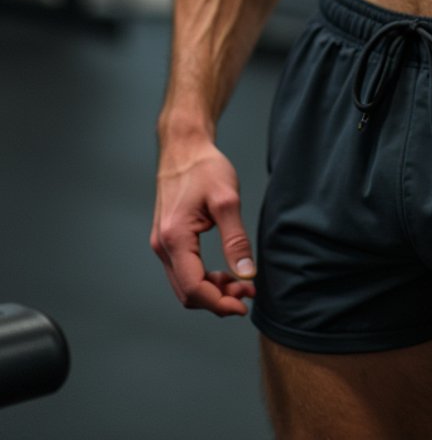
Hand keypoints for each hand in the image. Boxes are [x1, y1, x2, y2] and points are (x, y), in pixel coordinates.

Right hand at [151, 141, 256, 316]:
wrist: (184, 148)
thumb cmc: (204, 167)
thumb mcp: (227, 200)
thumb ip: (236, 240)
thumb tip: (246, 274)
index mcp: (175, 238)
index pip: (194, 288)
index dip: (220, 303)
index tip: (246, 304)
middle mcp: (162, 246)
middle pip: (187, 293)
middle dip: (219, 300)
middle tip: (248, 292)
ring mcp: (162, 244)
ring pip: (185, 285)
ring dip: (212, 291)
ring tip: (241, 283)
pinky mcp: (168, 240)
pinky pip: (184, 272)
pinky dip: (204, 279)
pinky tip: (225, 273)